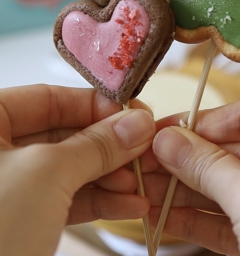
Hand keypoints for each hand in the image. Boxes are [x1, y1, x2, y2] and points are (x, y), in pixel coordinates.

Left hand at [0, 84, 154, 255]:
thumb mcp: (45, 175)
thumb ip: (95, 144)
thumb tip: (137, 123)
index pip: (47, 98)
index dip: (94, 103)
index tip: (133, 113)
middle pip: (62, 133)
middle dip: (107, 144)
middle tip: (144, 147)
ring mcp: (7, 190)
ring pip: (68, 170)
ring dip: (109, 175)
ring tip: (141, 181)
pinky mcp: (19, 223)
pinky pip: (64, 201)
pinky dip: (98, 202)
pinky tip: (129, 204)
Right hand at [150, 97, 239, 255]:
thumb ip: (208, 166)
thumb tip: (169, 140)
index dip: (205, 123)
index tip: (165, 130)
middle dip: (191, 163)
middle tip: (148, 162)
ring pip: (239, 186)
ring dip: (192, 192)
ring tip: (148, 192)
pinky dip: (207, 219)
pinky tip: (168, 217)